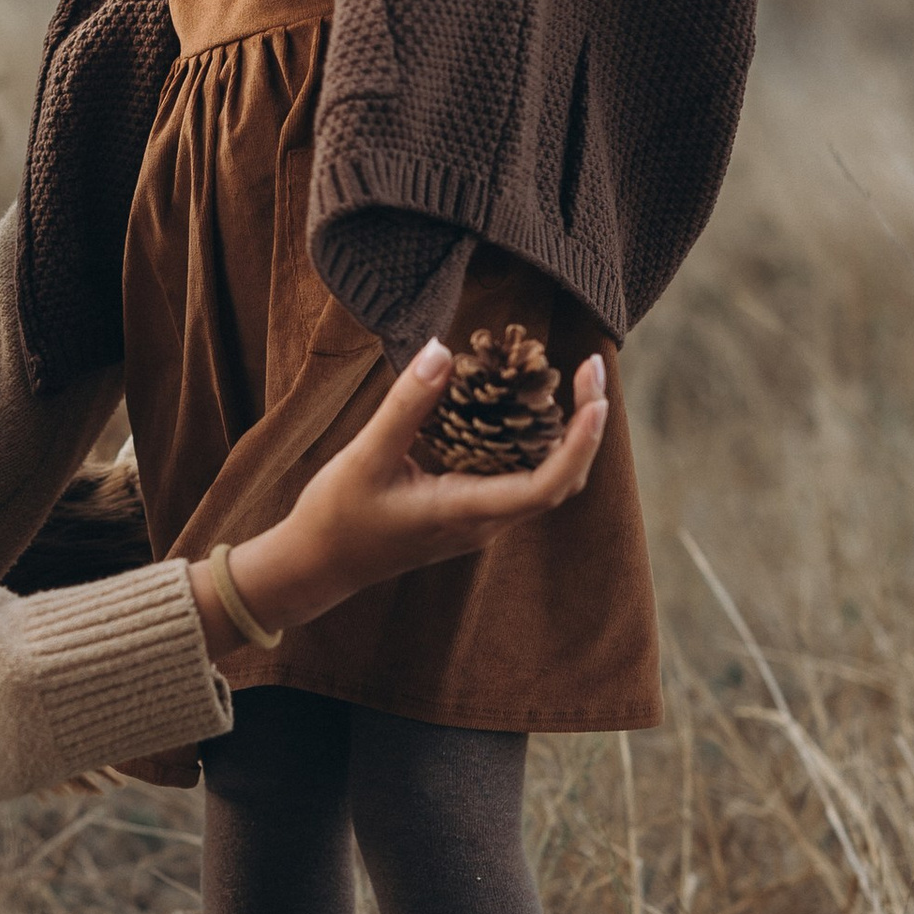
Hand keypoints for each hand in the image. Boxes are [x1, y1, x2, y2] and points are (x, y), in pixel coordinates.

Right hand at [192, 341, 608, 655]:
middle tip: (590, 367)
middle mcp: (484, 521)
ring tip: (566, 376)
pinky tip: (518, 402)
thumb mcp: (365, 455)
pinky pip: (518, 475)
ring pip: (544, 478)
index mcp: (466, 513)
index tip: (596, 397)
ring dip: (564, 431)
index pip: (547, 485)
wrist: (316, 564)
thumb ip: (407, 404)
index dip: (580, 443)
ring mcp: (479, 519)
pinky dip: (531, 438)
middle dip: (584, 425)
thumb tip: (441, 349)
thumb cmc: (337, 516)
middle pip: (561, 479)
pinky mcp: (468, 511)